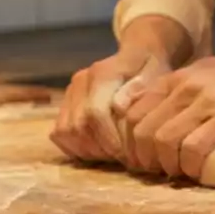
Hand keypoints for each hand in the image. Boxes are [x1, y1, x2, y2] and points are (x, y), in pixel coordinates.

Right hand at [51, 47, 170, 162]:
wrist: (137, 55)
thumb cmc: (151, 68)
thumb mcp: (155, 74)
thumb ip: (139, 89)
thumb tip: (117, 106)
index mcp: (102, 74)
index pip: (94, 113)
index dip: (107, 139)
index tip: (124, 155)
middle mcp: (80, 82)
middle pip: (77, 126)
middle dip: (98, 148)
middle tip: (120, 159)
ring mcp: (70, 92)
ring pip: (64, 131)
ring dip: (85, 150)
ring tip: (108, 155)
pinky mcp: (66, 103)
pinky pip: (58, 132)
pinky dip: (73, 146)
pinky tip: (95, 150)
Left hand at [120, 55, 214, 178]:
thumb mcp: (202, 75)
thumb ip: (175, 90)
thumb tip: (145, 113)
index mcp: (175, 79)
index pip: (133, 112)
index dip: (130, 140)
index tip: (139, 157)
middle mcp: (185, 87)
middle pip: (142, 130)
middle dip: (143, 157)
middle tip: (155, 171)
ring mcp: (206, 102)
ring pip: (164, 141)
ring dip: (166, 165)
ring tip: (177, 173)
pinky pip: (194, 148)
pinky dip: (191, 166)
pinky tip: (198, 172)